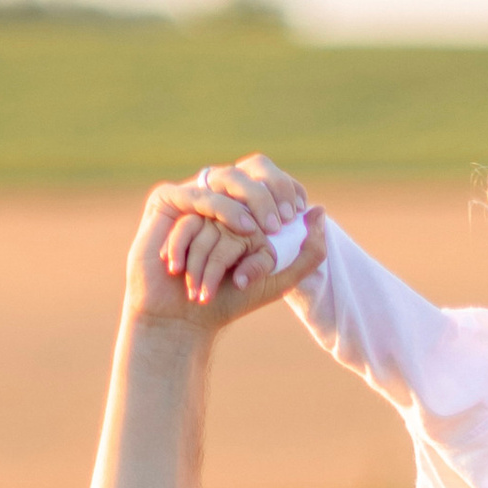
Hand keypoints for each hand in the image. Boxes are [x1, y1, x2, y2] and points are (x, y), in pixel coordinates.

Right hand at [156, 151, 321, 306]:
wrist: (183, 317)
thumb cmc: (228, 300)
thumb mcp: (277, 280)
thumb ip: (307, 253)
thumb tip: (320, 211)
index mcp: (248, 206)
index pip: (272, 180)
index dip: (286, 189)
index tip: (295, 215)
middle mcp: (223, 195)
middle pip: (251, 170)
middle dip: (266, 195)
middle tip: (275, 226)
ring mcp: (195, 194)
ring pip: (224, 184)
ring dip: (235, 217)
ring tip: (246, 239)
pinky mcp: (167, 200)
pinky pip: (192, 196)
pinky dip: (204, 220)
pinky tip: (213, 244)